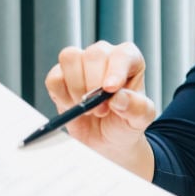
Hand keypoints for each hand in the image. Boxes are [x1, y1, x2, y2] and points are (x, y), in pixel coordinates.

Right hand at [45, 41, 156, 176]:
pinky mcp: (60, 77)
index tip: (110, 90)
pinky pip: (54, 77)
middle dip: (94, 85)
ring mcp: (81, 64)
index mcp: (130, 60)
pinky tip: (73, 107)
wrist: (107, 140)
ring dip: (77, 88)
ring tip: (89, 109)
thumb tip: (119, 97)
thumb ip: (137, 107)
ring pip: (70, 58)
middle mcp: (105, 56)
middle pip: (93, 55)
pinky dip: (61, 95)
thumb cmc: (126, 122)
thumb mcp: (140, 119)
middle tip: (101, 110)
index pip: (122, 54)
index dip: (115, 70)